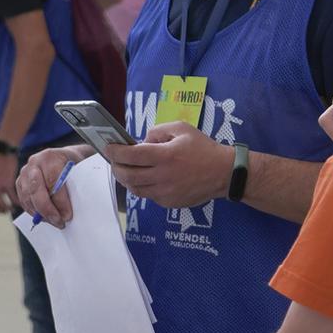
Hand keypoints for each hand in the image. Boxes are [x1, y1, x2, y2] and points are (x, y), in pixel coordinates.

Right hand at [15, 144, 92, 227]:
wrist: (64, 158)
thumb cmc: (73, 165)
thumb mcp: (79, 169)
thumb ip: (76, 183)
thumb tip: (73, 207)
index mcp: (50, 157)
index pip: (52, 181)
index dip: (59, 201)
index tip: (68, 214)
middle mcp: (34, 163)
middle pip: (36, 190)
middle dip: (47, 209)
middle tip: (59, 221)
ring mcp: (24, 172)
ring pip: (27, 197)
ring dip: (40, 213)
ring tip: (54, 221)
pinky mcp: (20, 182)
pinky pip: (23, 200)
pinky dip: (33, 211)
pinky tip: (44, 217)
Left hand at [104, 120, 231, 208]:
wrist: (224, 173)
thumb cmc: (203, 148)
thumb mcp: (182, 129)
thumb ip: (157, 132)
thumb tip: (140, 142)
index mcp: (165, 156)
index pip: (131, 155)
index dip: (115, 152)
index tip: (108, 148)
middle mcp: (163, 176)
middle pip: (127, 175)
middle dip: (116, 167)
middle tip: (114, 160)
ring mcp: (165, 192)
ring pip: (134, 188)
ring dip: (126, 178)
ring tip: (125, 169)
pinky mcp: (168, 203)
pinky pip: (147, 195)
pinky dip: (141, 186)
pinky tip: (144, 178)